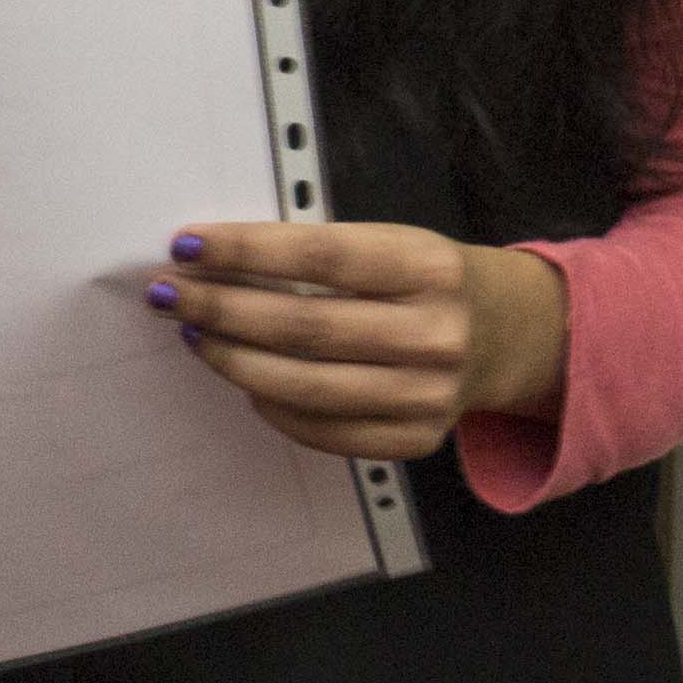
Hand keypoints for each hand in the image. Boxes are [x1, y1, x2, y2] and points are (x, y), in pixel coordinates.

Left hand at [154, 222, 566, 461]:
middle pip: (306, 327)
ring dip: (236, 360)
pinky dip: (274, 407)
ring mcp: (430, 394)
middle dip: (223, 308)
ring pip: (307, 386)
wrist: (511, 335)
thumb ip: (326, 256)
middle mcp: (436, 333)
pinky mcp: (417, 438)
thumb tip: (218, 264)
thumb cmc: (431, 281)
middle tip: (171, 295)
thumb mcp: (399, 246)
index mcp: (431, 267)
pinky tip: (248, 381)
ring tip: (198, 336)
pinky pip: (325, 431)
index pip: (323, 257)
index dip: (247, 251)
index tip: (188, 244)